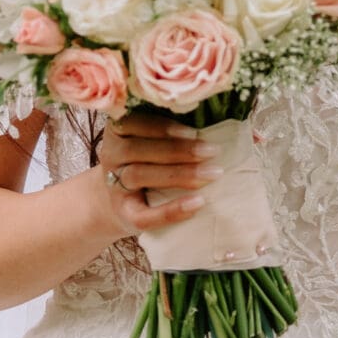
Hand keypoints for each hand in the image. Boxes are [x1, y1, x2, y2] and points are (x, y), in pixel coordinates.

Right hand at [91, 110, 216, 238]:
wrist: (122, 200)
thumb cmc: (147, 162)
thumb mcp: (152, 140)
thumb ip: (176, 132)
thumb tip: (226, 128)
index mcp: (118, 131)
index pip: (133, 122)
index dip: (162, 127)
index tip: (193, 132)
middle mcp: (111, 155)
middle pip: (137, 150)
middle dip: (178, 150)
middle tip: (212, 152)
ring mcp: (114, 185)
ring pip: (138, 175)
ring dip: (178, 174)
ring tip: (210, 175)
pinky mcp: (123, 213)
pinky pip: (143, 215)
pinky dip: (171, 211)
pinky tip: (197, 204)